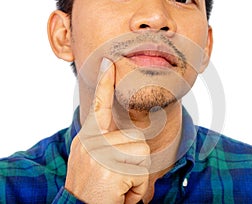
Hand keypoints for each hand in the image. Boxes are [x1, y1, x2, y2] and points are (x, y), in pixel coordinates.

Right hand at [65, 58, 150, 203]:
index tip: (109, 62)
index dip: (105, 82)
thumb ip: (107, 143)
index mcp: (88, 138)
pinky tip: (119, 194)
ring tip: (118, 187)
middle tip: (117, 178)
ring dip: (136, 176)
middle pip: (135, 137)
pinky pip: (141, 173)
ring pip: (141, 154)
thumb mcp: (93, 161)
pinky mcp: (110, 167)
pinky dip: (136, 188)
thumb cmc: (91, 188)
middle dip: (134, 160)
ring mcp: (99, 153)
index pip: (100, 105)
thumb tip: (132, 137)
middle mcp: (91, 141)